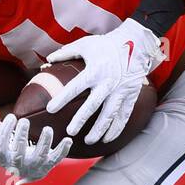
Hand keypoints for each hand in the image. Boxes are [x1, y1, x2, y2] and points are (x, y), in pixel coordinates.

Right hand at [0, 97, 70, 182]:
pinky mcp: (48, 166)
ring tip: (47, 129)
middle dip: (21, 138)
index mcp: (3, 158)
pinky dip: (63, 151)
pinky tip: (68, 140)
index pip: (0, 148)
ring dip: (44, 144)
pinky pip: (56, 160)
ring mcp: (34, 167)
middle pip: (18, 154)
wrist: (24, 168)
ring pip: (39, 158)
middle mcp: (17, 165)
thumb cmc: (8, 146)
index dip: (4, 133)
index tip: (11, 117)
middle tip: (25, 121)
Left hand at [45, 19, 164, 144]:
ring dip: (100, 130)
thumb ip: (66, 53)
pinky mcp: (131, 95)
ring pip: (110, 115)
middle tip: (70, 132)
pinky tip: (108, 138)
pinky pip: (124, 115)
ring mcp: (121, 91)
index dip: (62, 98)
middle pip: (92, 105)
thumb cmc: (107, 44)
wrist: (136, 43)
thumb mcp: (85, 44)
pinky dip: (116, 128)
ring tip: (89, 141)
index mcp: (95, 70)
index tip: (50, 109)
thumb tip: (48, 60)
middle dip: (81, 120)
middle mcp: (108, 83)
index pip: (75, 87)